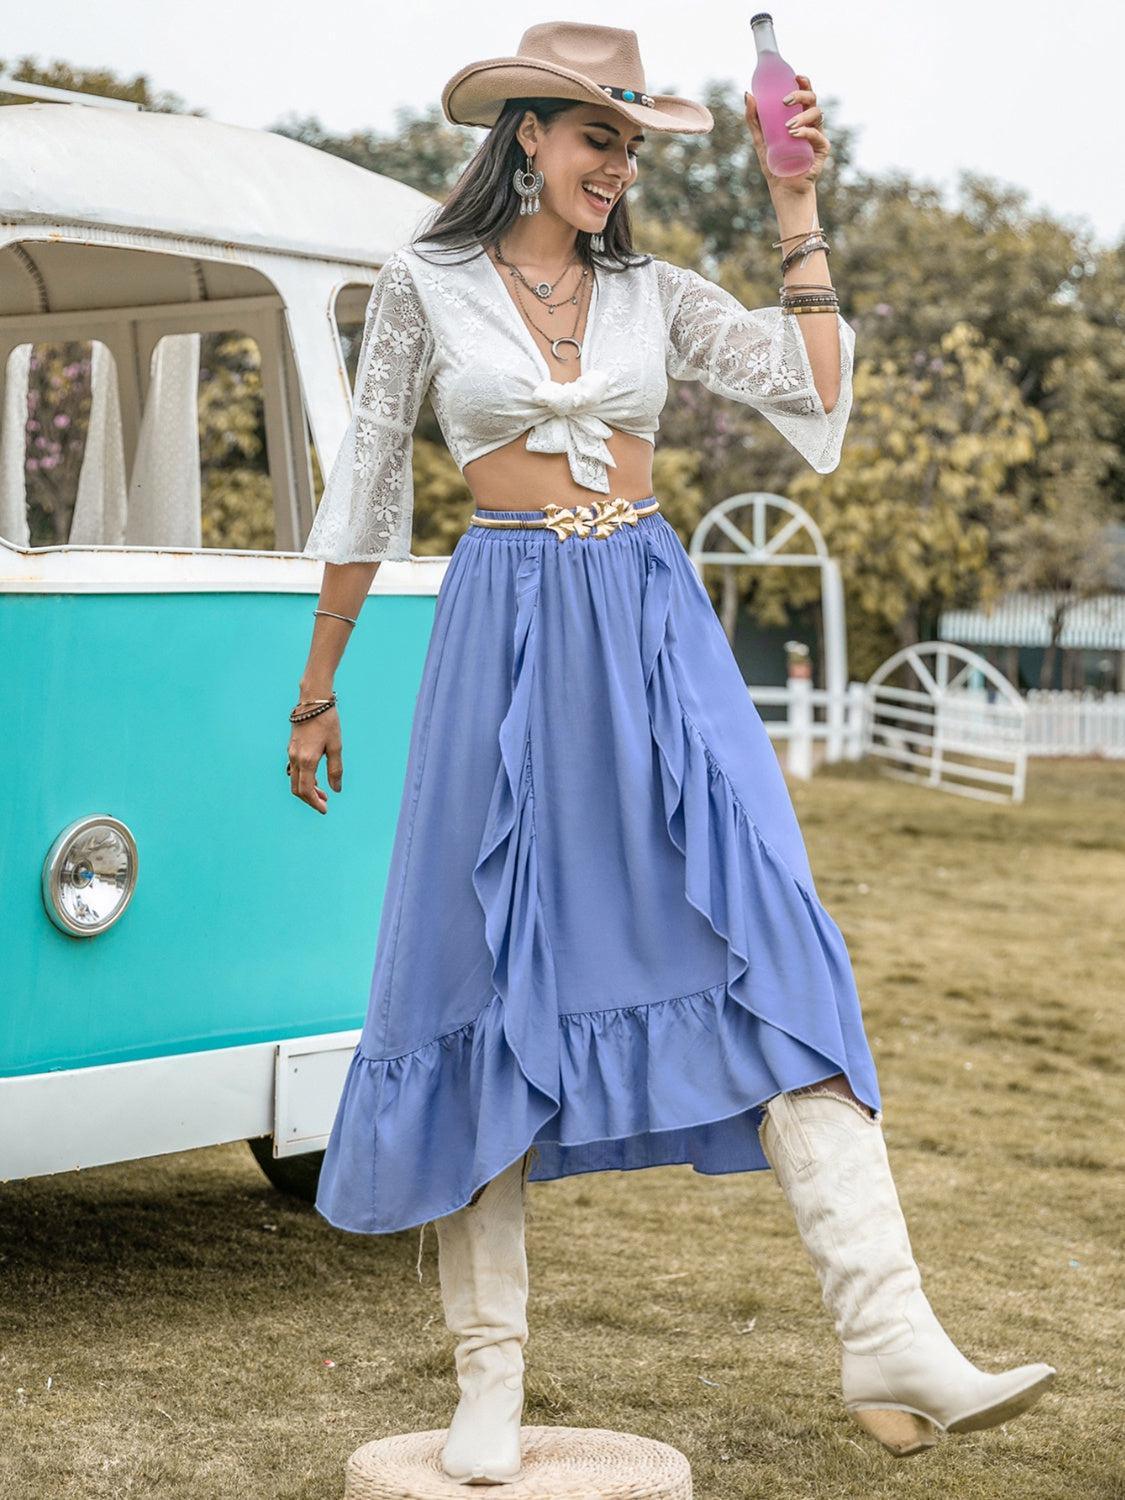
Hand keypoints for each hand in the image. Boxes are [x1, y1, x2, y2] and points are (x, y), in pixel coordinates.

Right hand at [287, 707, 341, 814]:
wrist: (312, 700)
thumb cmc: (327, 721)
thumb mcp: (336, 746)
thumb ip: (335, 769)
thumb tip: (336, 790)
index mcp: (307, 760)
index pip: (307, 790)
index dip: (315, 803)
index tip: (325, 809)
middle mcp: (295, 758)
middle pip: (297, 789)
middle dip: (310, 799)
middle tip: (325, 804)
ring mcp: (291, 753)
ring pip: (294, 780)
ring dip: (307, 790)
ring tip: (323, 793)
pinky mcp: (291, 748)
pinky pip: (294, 770)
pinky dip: (303, 779)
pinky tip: (316, 778)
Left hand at [744, 74, 829, 196]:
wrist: (783, 188)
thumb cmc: (774, 162)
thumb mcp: (760, 138)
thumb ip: (753, 119)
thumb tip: (747, 93)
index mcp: (799, 116)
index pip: (805, 94)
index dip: (804, 82)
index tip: (795, 76)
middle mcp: (811, 122)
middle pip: (813, 100)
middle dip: (801, 95)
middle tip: (785, 101)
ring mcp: (818, 134)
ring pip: (817, 115)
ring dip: (802, 116)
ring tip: (788, 127)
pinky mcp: (822, 149)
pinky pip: (817, 136)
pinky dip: (806, 133)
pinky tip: (795, 134)